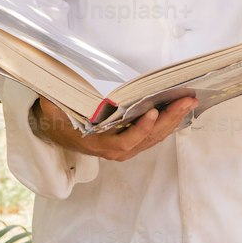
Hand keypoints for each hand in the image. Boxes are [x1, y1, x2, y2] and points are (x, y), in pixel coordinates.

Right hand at [32, 95, 197, 160]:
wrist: (58, 133)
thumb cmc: (59, 119)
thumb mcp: (53, 110)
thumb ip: (55, 103)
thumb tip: (51, 92)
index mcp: (100, 144)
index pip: (125, 140)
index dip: (141, 129)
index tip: (152, 112)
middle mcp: (117, 150)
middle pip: (149, 137)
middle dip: (170, 118)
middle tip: (187, 100)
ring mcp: (127, 148)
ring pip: (156, 137)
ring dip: (174, 119)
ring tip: (189, 101)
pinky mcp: (134, 143)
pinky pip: (155, 135)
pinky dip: (169, 122)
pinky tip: (180, 108)